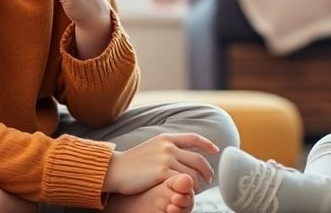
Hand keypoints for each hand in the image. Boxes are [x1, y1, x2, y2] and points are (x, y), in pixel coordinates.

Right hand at [102, 133, 219, 194]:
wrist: (114, 169)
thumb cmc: (131, 162)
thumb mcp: (151, 147)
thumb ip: (166, 147)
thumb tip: (180, 152)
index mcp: (166, 138)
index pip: (194, 138)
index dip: (208, 144)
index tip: (216, 151)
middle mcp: (168, 146)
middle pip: (198, 159)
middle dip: (207, 170)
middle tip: (209, 179)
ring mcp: (165, 159)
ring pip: (192, 173)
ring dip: (197, 183)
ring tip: (195, 189)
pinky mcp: (161, 173)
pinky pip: (182, 182)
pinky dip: (187, 188)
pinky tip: (185, 192)